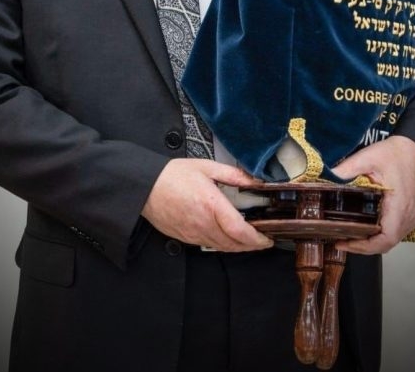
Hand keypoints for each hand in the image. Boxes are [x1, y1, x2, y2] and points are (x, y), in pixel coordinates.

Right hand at [141, 159, 274, 251]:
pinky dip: (223, 245)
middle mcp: (203, 223)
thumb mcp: (206, 167)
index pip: (240, 230)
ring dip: (238, 247)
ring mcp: (194, 233)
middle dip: (252, 245)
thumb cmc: (173, 175)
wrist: (146, 187)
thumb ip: (232, 174)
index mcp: (211, 204)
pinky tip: (227, 237)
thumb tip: (253, 179)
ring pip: (222, 248)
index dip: (257, 238)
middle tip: (263, 240)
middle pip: (234, 244)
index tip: (268, 237)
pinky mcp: (186, 238)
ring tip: (249, 240)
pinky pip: (209, 245)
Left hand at [332, 135, 414, 254]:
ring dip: (372, 242)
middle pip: (386, 244)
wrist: (414, 149)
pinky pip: (396, 232)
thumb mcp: (367, 157)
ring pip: (391, 240)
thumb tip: (326, 177)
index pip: (385, 239)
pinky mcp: (411, 215)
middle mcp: (408, 216)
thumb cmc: (395, 154)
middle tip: (342, 240)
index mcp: (399, 206)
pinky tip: (366, 228)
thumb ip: (347, 169)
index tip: (345, 243)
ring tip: (350, 236)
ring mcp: (412, 217)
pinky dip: (380, 235)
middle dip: (363, 246)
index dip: (364, 246)